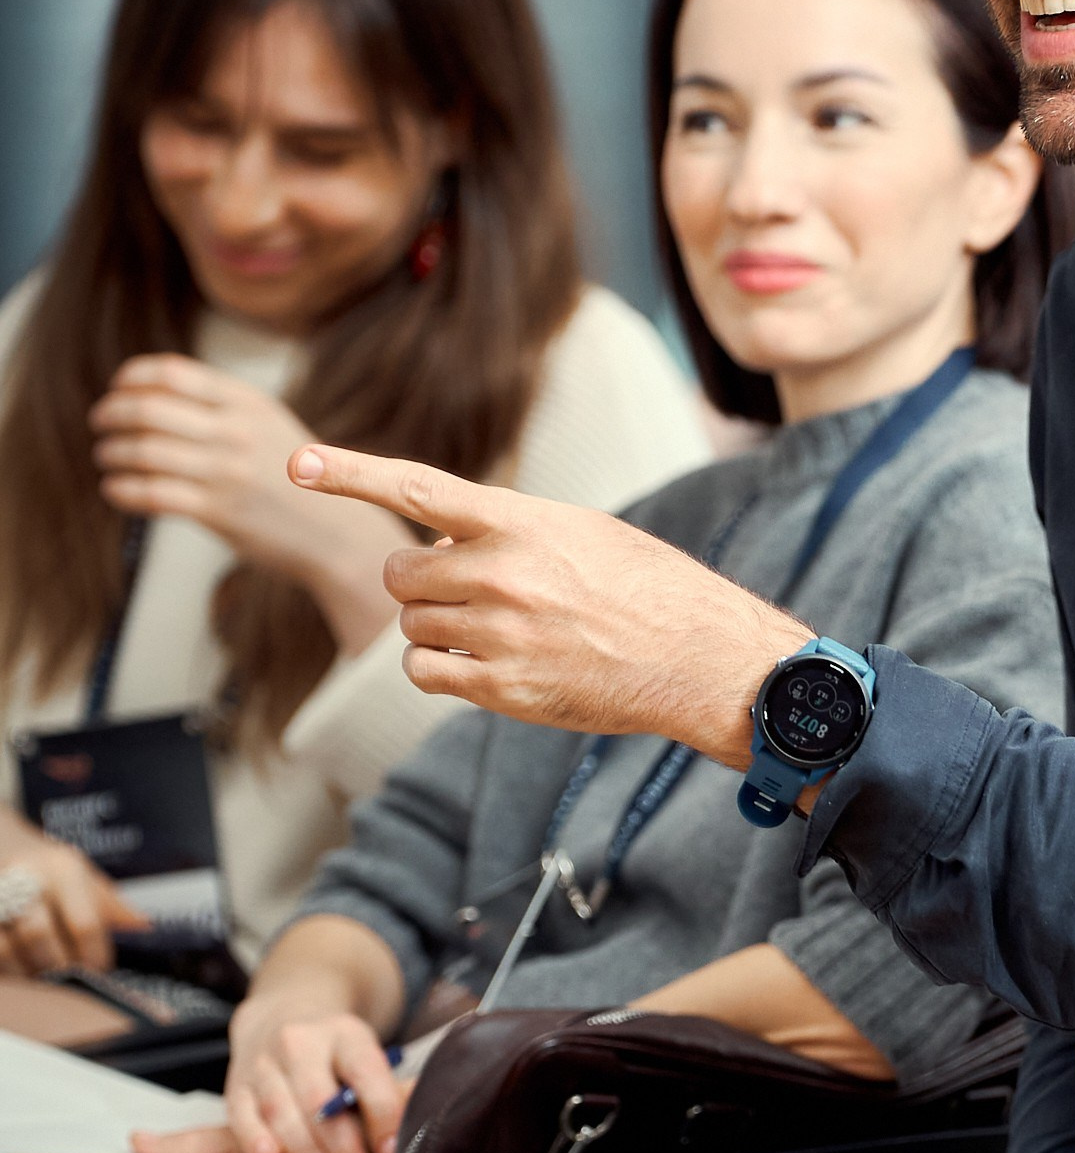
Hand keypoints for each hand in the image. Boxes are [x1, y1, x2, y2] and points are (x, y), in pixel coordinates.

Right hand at [0, 807, 147, 975]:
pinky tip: (18, 971)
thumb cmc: (51, 869)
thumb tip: (145, 928)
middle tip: (67, 981)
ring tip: (39, 979)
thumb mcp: (86, 876)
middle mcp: (25, 880)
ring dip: (25, 973)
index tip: (99, 973)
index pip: (84, 924)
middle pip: (39, 936)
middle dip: (56, 968)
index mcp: (63, 870)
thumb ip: (112, 906)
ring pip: (4, 949)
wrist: (1, 843)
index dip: (94, 958)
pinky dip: (4, 969)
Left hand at [92, 359, 410, 649]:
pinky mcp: (218, 512)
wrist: (337, 533)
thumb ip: (223, 405)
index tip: (118, 389)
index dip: (132, 378)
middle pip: (148, 409)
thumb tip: (155, 391)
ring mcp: (226, 472)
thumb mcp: (270, 424)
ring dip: (111, 452)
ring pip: (143, 451)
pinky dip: (121, 489)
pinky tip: (114, 489)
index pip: (170, 373)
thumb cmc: (298, 479)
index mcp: (247, 402)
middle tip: (101, 424)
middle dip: (112, 414)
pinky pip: (150, 493)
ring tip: (106, 457)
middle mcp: (235, 432)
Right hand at [227, 985, 409, 1152]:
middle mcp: (301, 1043)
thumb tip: (409, 1145)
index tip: (391, 1152)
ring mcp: (264, 1062)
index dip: (380, 1113)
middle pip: (321, 1099)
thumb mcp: (366, 1062)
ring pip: (281, 1110)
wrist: (281, 1021)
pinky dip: (253, 1138)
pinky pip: (241, 1113)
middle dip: (343, 1149)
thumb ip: (385, 1097)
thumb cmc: (336, 1058)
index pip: (365, 1071)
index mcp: (346, 1034)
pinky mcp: (235, 1083)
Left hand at [287, 444, 800, 760]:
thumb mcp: (580, 531)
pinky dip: (440, 669)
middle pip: (402, 572)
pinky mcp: (502, 688)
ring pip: (412, 625)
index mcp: (521, 522)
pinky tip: (486, 663)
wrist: (699, 657)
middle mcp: (502, 574)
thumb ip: (504, 527)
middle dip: (423, 582)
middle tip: (474, 592)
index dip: (349, 472)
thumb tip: (437, 539)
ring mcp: (499, 633)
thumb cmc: (645, 588)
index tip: (296, 464)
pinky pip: (426, 673)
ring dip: (437, 627)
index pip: (416, 487)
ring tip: (499, 630)